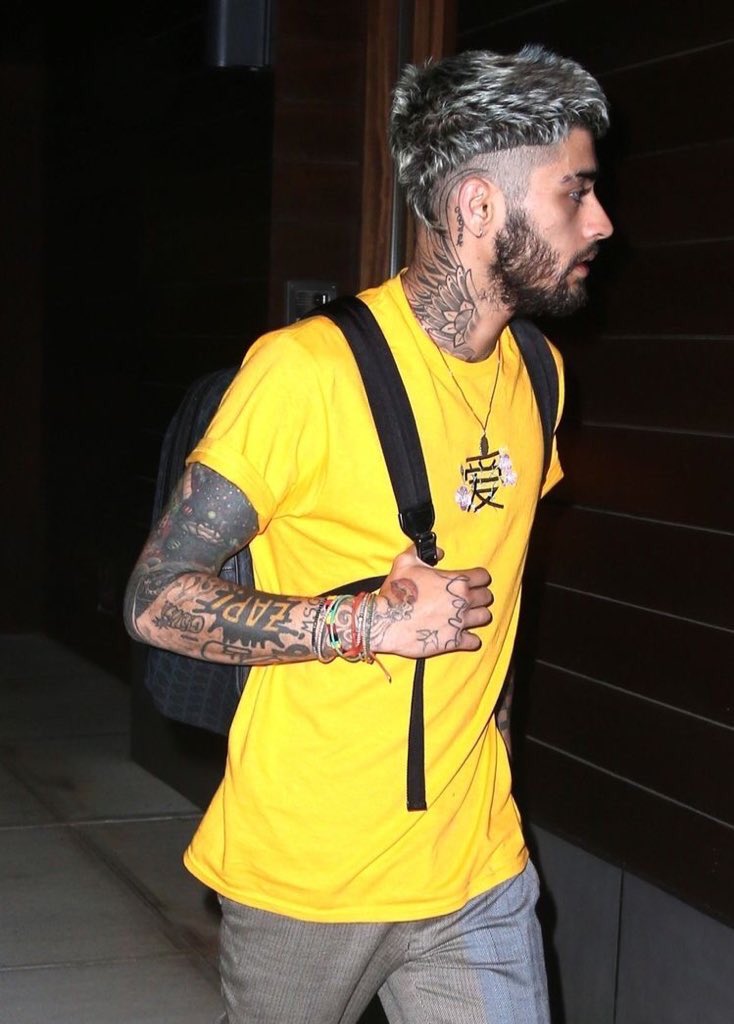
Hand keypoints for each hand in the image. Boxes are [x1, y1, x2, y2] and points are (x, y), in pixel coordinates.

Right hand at [370, 548, 492, 658]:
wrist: (385, 621)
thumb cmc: (396, 593)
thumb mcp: (404, 562)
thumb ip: (421, 551)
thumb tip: (438, 553)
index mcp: (456, 581)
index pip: (483, 577)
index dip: (478, 578)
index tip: (472, 582)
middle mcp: (463, 601)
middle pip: (487, 597)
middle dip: (480, 596)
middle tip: (468, 599)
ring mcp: (460, 622)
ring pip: (484, 617)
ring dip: (477, 616)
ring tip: (467, 616)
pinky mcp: (454, 641)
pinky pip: (474, 641)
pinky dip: (471, 639)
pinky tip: (462, 636)